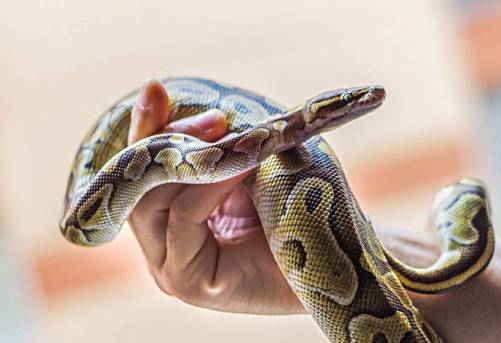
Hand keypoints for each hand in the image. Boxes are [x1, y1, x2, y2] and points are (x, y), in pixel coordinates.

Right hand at [127, 79, 304, 313]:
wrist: (331, 268)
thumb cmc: (294, 214)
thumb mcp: (249, 168)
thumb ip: (214, 146)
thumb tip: (178, 100)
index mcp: (170, 218)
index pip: (140, 170)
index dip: (146, 128)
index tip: (155, 87)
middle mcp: (162, 244)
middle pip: (137, 185)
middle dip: (168, 139)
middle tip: (213, 115)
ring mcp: (169, 267)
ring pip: (150, 201)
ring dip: (191, 159)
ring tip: (230, 133)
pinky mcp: (186, 282)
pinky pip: (184, 218)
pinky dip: (210, 184)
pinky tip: (242, 166)